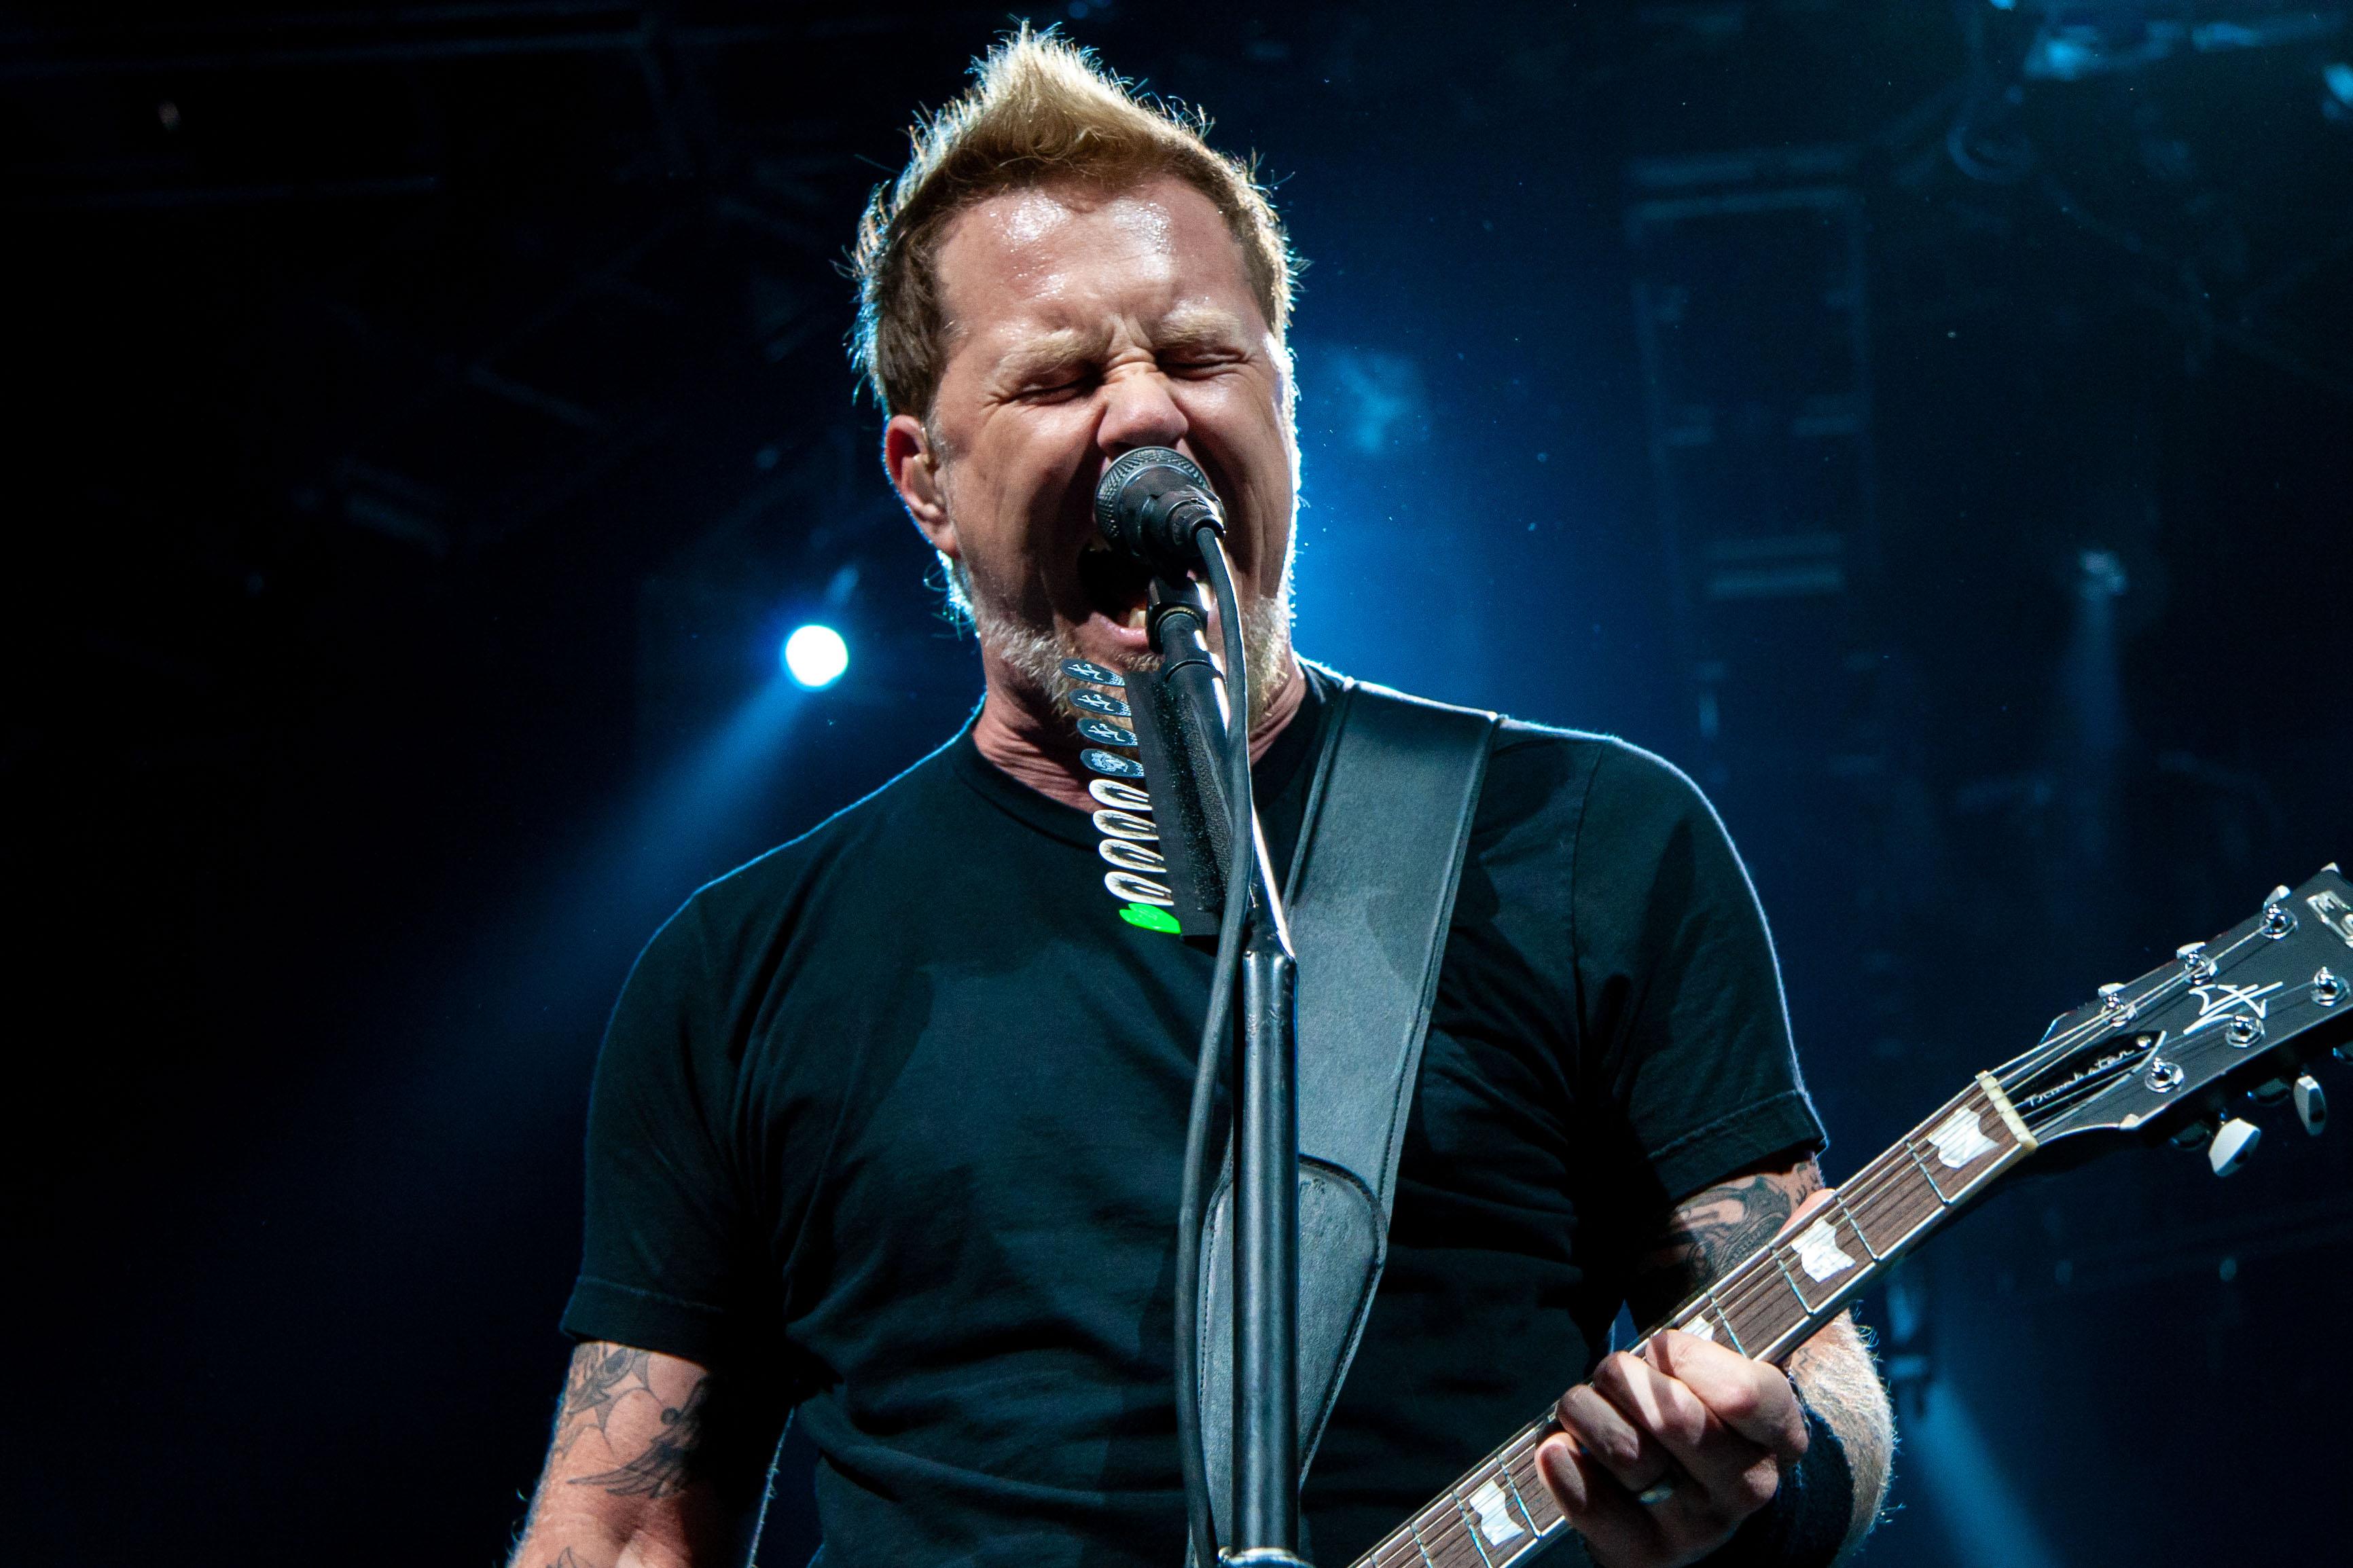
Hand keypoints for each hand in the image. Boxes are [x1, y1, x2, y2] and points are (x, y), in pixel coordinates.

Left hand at [1534, 1328, 1807, 1567]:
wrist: (1690, 1504)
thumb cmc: (1698, 1411)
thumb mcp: (1724, 1366)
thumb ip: (1713, 1328)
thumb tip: (1688, 1276)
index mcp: (1778, 1436)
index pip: (1744, 1394)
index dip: (1687, 1357)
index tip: (1661, 1345)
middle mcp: (1745, 1488)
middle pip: (1674, 1420)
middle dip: (1623, 1376)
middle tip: (1612, 1372)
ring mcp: (1696, 1527)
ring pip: (1626, 1453)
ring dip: (1586, 1412)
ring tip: (1584, 1406)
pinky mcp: (1644, 1553)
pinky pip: (1594, 1508)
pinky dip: (1564, 1468)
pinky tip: (1557, 1445)